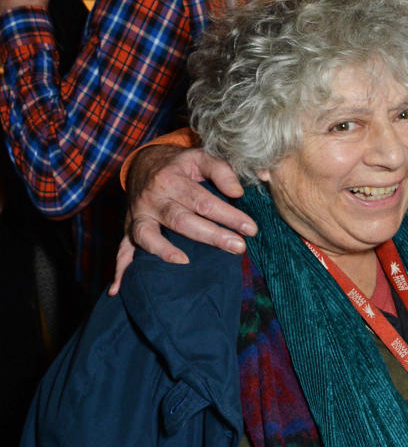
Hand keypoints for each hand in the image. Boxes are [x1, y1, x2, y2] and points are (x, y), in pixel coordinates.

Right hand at [110, 144, 256, 294]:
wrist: (143, 162)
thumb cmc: (179, 164)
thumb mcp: (200, 157)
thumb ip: (222, 170)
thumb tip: (237, 192)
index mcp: (172, 179)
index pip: (203, 201)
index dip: (229, 215)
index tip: (251, 229)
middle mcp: (153, 198)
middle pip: (181, 220)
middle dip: (211, 235)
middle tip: (238, 247)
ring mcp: (139, 215)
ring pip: (149, 235)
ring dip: (164, 251)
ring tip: (186, 262)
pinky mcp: (129, 228)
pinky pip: (122, 250)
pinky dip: (119, 269)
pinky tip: (118, 289)